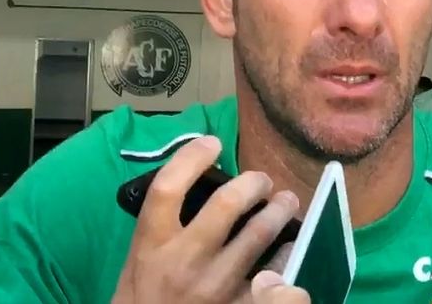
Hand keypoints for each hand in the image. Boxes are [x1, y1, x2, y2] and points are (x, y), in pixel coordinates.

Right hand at [112, 136, 299, 303]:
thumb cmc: (143, 298)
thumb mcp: (140, 258)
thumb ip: (164, 225)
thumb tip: (200, 184)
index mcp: (152, 244)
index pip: (168, 187)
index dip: (192, 157)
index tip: (212, 143)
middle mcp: (184, 261)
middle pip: (227, 203)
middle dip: (253, 182)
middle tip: (262, 181)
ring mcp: (215, 286)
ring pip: (259, 233)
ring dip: (279, 210)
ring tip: (286, 202)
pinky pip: (277, 277)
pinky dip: (288, 259)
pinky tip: (291, 248)